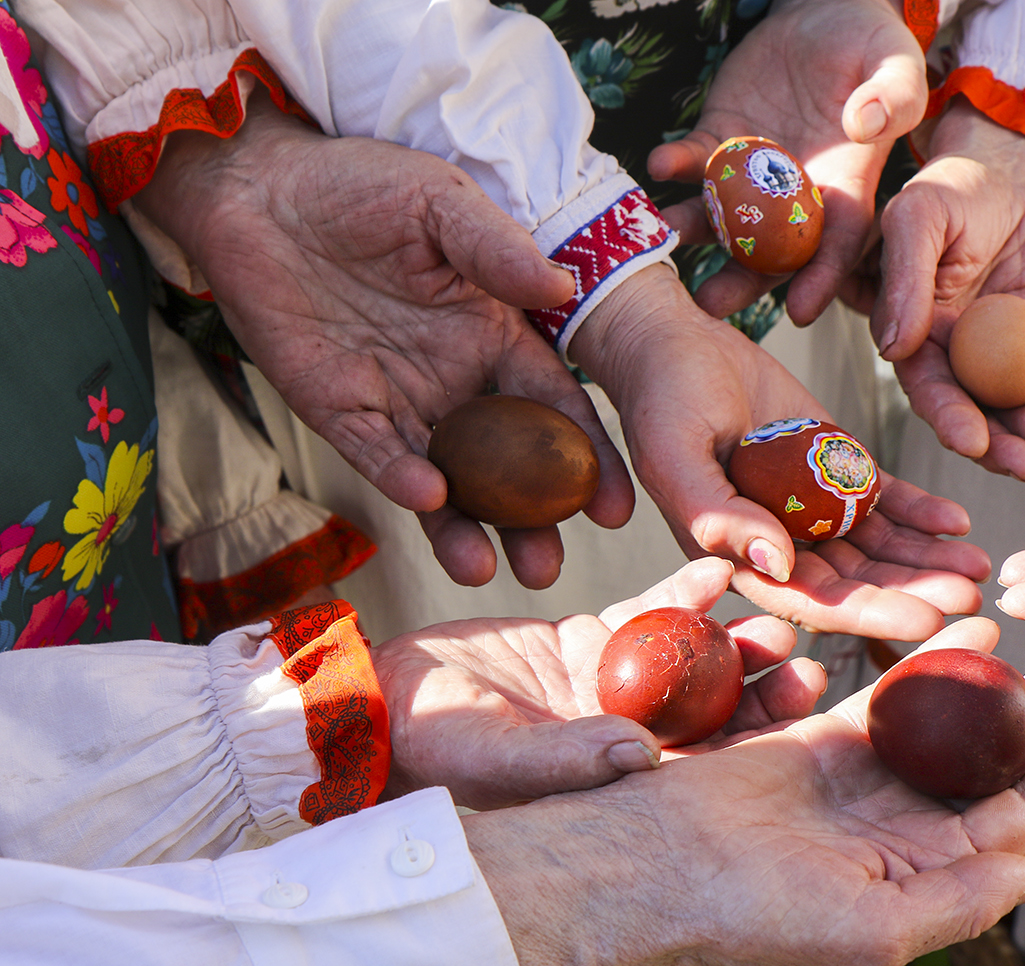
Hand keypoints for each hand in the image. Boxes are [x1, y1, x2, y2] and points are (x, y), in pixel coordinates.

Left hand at [133, 91, 628, 589]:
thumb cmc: (361, 186)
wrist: (260, 188)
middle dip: (529, 520)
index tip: (613, 507)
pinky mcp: (338, 407)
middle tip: (549, 565)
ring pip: (442, 478)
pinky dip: (400, 476)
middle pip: (505, 467)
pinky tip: (429, 497)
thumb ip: (498, 251)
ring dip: (464, 526)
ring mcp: (398, 400)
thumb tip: (562, 289)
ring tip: (488, 568)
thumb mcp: (443, 205)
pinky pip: (375, 451)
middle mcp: (456, 381)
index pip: (554, 409)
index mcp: (497, 338)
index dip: (586, 458)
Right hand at [372, 558, 819, 808]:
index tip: (805, 688)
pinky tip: (712, 566)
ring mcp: (613, 685)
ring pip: (689, 657)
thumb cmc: (435, 745)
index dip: (761, 728)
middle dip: (760, 677)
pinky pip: (647, 612)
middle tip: (800, 642)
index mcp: (621, 779)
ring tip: (766, 599)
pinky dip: (679, 590)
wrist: (387, 696)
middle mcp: (629, 734)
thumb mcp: (500, 757)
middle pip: (714, 708)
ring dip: (729, 631)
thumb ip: (570, 759)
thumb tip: (645, 755)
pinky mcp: (590, 638)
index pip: (709, 760)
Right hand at [463, 616, 1024, 965]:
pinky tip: (965, 635)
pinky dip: (929, 669)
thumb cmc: (753, 912)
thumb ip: (960, 900)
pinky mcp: (823, 747)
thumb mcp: (869, 928)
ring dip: (999, 691)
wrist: (655, 863)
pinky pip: (890, 701)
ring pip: (951, 732)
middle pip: (995, 769)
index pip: (1019, 817)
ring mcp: (865, 788)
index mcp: (925, 882)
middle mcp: (904, 837)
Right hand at [571, 265, 990, 639]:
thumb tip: (779, 563)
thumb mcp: (676, 456)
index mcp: (738, 559)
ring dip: (927, 560)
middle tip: (971, 595)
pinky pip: (885, 501)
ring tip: (978, 564)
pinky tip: (956, 520)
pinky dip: (919, 512)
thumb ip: (718, 516)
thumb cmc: (661, 400)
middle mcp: (780, 545)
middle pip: (857, 582)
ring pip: (879, 547)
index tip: (925, 620)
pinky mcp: (835, 470)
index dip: (869, 614)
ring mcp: (812, 509)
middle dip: (914, 592)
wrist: (675, 343)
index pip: (812, 601)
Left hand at [647, 0, 926, 323]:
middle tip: (711, 304)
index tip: (801, 311)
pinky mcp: (720, 139)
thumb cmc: (872, 46)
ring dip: (693, 229)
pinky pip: (695, 160)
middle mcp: (795, 193)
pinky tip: (659, 164)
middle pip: (768, 250)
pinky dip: (677, 163)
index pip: (836, 244)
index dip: (821, 279)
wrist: (825, 16)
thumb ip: (894, 95)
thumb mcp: (897, 63)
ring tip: (665, 238)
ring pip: (721, 214)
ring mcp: (752, 171)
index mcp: (845, 188)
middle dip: (740, 280)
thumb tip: (866, 123)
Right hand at [844, 99, 1024, 481]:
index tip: (970, 442)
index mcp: (912, 335)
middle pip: (972, 411)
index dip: (948, 417)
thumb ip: (905, 278)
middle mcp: (951, 356)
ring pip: (1012, 406)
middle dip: (998, 445)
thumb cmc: (949, 191)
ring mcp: (997, 354)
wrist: (1005, 177)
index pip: (927, 387)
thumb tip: (893, 348)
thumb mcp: (918, 218)